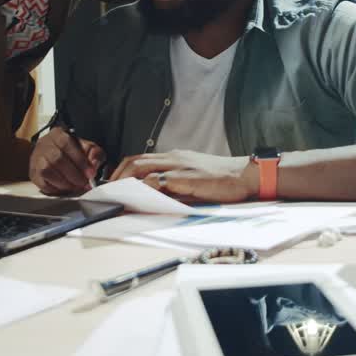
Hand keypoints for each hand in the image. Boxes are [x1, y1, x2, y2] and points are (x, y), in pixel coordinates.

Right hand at [29, 127, 104, 195]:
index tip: (90, 173)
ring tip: (76, 186)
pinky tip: (65, 188)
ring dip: (65, 182)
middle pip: (57, 159)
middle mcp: (44, 144)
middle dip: (74, 174)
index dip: (80, 160)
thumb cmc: (70, 152)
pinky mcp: (33, 174)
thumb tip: (94, 163)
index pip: (67, 144)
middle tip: (84, 182)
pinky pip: (42, 183)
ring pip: (47, 171)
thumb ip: (94, 153)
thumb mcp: (86, 148)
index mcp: (57, 134)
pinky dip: (56, 188)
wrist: (51, 155)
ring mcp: (36, 159)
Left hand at [110, 150, 257, 203]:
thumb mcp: (194, 180)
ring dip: (124, 181)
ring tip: (116, 196)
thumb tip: (153, 198)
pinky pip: (158, 180)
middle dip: (116, 176)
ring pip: (141, 167)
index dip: (123, 171)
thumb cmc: (223, 180)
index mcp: (175, 158)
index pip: (141, 159)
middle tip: (108, 192)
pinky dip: (143, 188)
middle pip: (135, 161)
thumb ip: (175, 186)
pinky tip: (136, 198)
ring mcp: (179, 166)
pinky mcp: (186, 177)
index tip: (113, 185)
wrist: (246, 175)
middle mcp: (174, 158)